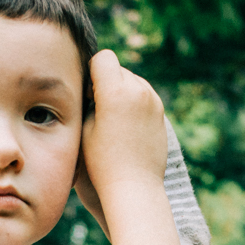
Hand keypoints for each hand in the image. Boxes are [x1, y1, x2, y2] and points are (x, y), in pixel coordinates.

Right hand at [79, 51, 166, 201]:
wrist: (133, 187)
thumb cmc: (101, 163)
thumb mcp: (84, 128)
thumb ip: (89, 100)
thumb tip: (92, 85)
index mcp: (115, 92)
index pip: (103, 58)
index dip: (91, 72)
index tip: (88, 94)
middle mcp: (138, 90)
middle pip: (118, 68)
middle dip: (106, 81)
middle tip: (97, 109)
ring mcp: (153, 100)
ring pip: (132, 80)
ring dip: (121, 91)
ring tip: (113, 120)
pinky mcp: (160, 111)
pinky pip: (143, 94)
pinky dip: (134, 102)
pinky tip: (126, 126)